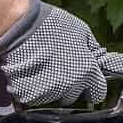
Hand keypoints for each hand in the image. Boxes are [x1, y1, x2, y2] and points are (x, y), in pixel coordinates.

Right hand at [0, 0, 122, 108]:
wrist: (22, 25)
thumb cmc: (53, 24)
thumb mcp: (82, 30)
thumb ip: (93, 51)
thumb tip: (101, 61)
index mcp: (87, 72)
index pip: (98, 92)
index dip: (94, 84)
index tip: (89, 77)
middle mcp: (70, 87)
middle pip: (75, 95)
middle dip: (72, 84)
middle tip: (62, 64)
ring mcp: (49, 94)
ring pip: (57, 97)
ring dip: (55, 86)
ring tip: (46, 64)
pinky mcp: (30, 98)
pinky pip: (38, 98)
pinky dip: (37, 88)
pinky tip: (34, 70)